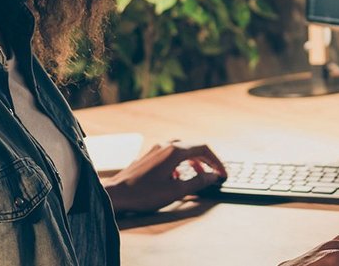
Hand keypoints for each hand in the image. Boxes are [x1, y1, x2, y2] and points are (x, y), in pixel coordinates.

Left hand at [102, 140, 225, 213]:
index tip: (222, 174)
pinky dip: (179, 164)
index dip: (216, 161)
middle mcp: (165, 146)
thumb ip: (198, 182)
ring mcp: (155, 150)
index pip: (203, 149)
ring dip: (192, 162)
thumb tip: (212, 176)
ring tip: (197, 176)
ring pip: (181, 150)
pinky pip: (170, 155)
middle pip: (193, 147)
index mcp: (175, 151)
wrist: (117, 194)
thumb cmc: (144, 193)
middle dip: (206, 160)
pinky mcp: (148, 157)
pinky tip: (176, 177)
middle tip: (213, 174)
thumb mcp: (176, 191)